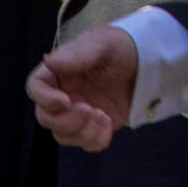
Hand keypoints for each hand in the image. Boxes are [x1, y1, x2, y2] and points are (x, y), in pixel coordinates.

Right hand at [28, 24, 136, 151]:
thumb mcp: (103, 43)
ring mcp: (79, 111)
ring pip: (63, 135)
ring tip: (102, 116)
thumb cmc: (124, 45)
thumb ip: (77, 54)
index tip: (64, 101)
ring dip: (81, 132)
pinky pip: (86, 143)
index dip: (44, 98)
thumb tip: (48, 61)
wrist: (151, 61)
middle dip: (65, 120)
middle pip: (46, 117)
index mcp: (60, 72)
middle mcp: (65, 93)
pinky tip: (109, 124)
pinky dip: (95, 139)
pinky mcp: (95, 125)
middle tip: (90, 110)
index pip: (36, 88)